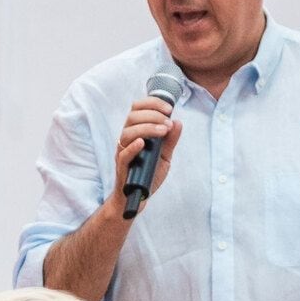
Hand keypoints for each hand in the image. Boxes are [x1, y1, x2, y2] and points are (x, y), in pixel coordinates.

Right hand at [113, 96, 184, 215]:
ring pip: (127, 132)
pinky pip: (123, 154)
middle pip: (132, 117)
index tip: (169, 108)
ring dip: (146, 128)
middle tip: (168, 123)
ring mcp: (123, 153)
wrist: (138, 197)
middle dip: (152, 115)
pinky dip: (132, 147)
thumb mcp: (164, 156)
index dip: (152, 104)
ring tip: (163, 132)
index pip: (138, 109)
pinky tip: (143, 143)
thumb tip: (178, 122)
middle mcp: (127, 140)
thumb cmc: (149, 174)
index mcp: (136, 132)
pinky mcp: (121, 167)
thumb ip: (170, 140)